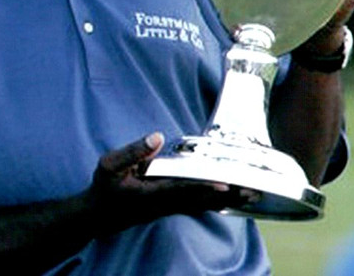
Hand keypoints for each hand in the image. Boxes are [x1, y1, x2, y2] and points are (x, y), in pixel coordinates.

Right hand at [85, 132, 258, 234]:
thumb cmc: (105, 188)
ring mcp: (169, 208)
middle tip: (254, 190)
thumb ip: (132, 152)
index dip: (203, 187)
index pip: (181, 190)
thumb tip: (157, 137)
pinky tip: (233, 198)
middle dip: (227, 195)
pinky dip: (217, 202)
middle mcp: (164, 204)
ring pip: (204, 205)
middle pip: (201, 200)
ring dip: (228, 200)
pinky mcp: (171, 207)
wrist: (99, 216)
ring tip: (253, 194)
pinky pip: (199, 206)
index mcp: (150, 193)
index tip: (224, 184)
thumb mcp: (109, 165)